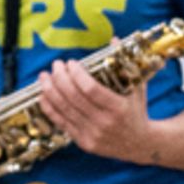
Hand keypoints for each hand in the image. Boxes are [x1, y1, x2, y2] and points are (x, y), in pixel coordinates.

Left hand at [38, 62, 154, 162]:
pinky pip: (61, 122)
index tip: (71, 63)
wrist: (140, 144)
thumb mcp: (137, 88)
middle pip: (74, 98)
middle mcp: (105, 123)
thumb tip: (113, 40)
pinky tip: (43, 94)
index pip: (91, 89)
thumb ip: (125, 64)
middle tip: (56, 65)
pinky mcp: (83, 142)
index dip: (77, 74)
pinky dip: (49, 107)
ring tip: (44, 76)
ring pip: (64, 109)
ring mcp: (93, 134)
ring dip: (50, 90)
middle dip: (60, 78)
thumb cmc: (136, 111)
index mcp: (119, 108)